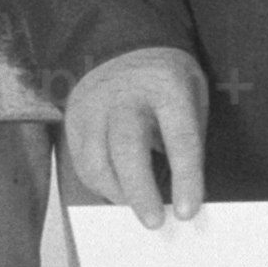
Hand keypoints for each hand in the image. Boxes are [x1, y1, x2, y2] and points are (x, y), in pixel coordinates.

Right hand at [62, 45, 211, 225]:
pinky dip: (101, 185)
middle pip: (127, 148)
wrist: (123, 45)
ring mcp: (94, 107)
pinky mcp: (75, 120)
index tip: (188, 211)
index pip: (178, 136)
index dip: (185, 177)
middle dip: (140, 191)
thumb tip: (185, 193)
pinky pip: (83, 163)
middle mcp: (125, 96)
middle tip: (155, 222)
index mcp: (166, 86)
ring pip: (97, 161)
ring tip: (139, 207)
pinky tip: (119, 191)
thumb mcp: (192, 94)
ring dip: (118, 193)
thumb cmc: (165, 79)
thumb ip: (190, 137)